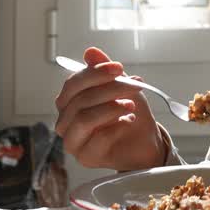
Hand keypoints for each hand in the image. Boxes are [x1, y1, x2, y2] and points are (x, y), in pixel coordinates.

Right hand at [55, 46, 167, 170]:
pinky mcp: (86, 158)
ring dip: (111, 108)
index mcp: (69, 102)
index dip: (95, 73)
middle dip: (110, 89)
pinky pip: (97, 139)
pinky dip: (116, 127)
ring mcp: (73, 141)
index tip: (118, 68)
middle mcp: (66, 121)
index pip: (73, 84)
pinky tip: (128, 122)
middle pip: (79, 100)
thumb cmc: (129, 112)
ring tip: (131, 105)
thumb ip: (104, 71)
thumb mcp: (121, 86)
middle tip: (134, 85)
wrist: (144, 141)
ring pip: (84, 119)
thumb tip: (91, 52)